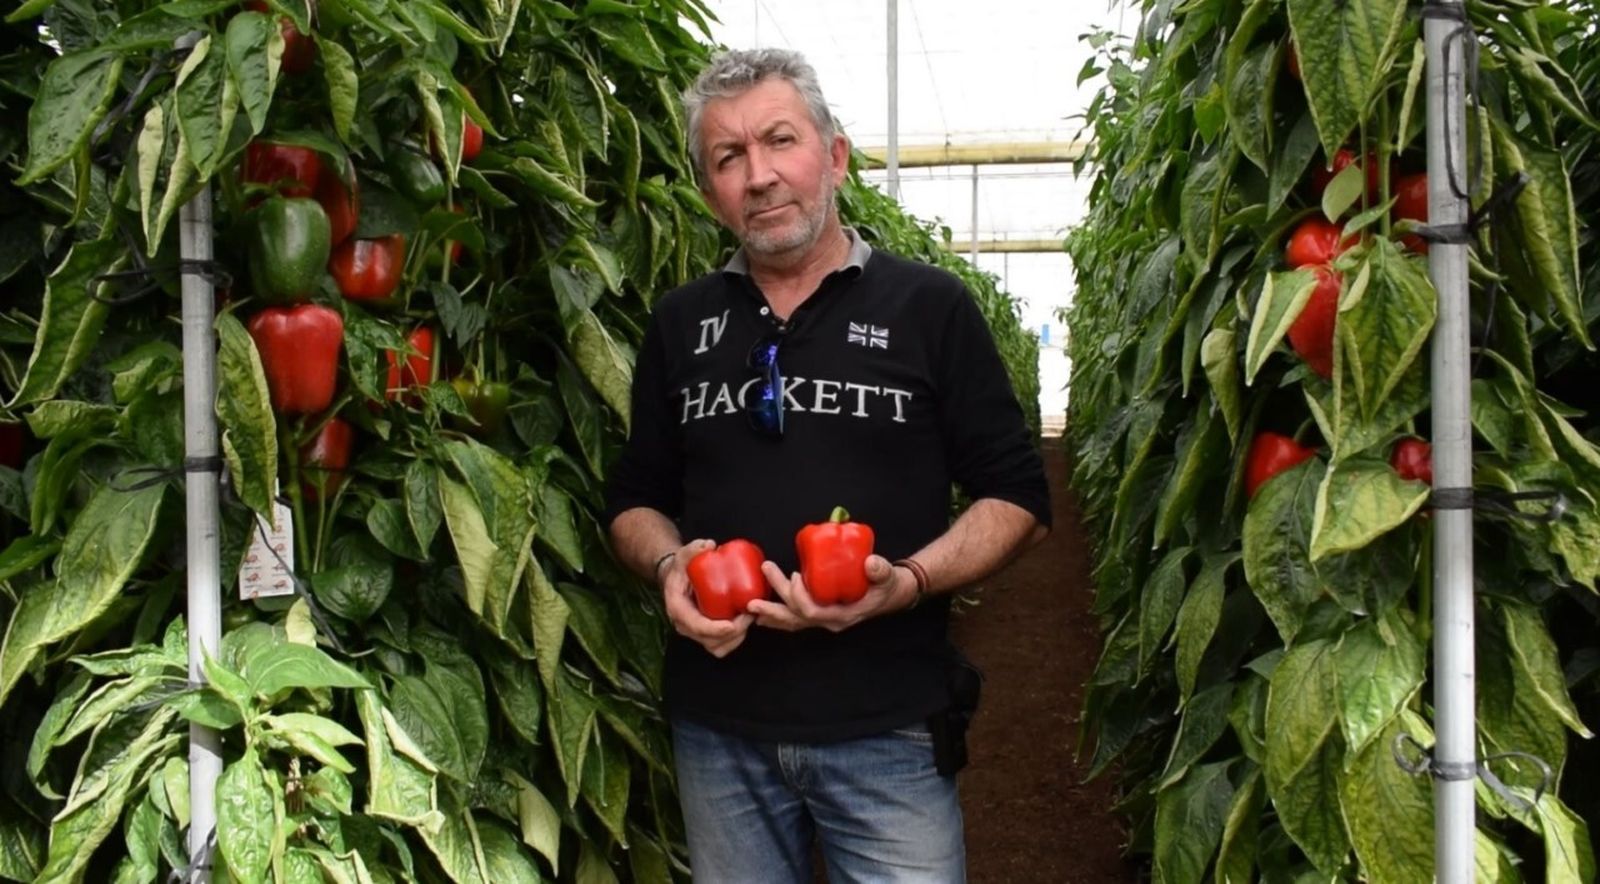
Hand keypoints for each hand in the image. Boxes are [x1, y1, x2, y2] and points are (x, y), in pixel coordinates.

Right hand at [660, 539, 753, 657]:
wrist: (677, 579)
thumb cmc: (682, 569)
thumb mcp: (684, 556)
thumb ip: (693, 549)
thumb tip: (708, 545)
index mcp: (678, 610)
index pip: (697, 626)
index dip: (715, 629)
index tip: (732, 625)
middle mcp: (685, 626)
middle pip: (710, 641)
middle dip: (733, 633)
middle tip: (749, 615)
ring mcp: (696, 632)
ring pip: (718, 647)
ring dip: (736, 638)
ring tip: (749, 619)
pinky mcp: (706, 634)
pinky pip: (722, 645)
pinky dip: (735, 639)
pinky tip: (746, 624)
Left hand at [747, 555, 917, 632]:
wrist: (889, 594)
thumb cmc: (886, 584)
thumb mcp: (887, 576)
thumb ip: (880, 570)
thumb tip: (872, 563)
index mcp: (842, 615)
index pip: (813, 612)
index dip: (799, 597)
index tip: (794, 575)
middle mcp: (829, 621)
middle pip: (796, 618)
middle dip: (774, 609)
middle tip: (753, 599)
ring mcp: (823, 619)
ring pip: (792, 621)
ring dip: (771, 615)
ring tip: (750, 608)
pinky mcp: (819, 612)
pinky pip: (794, 618)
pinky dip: (778, 615)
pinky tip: (762, 614)